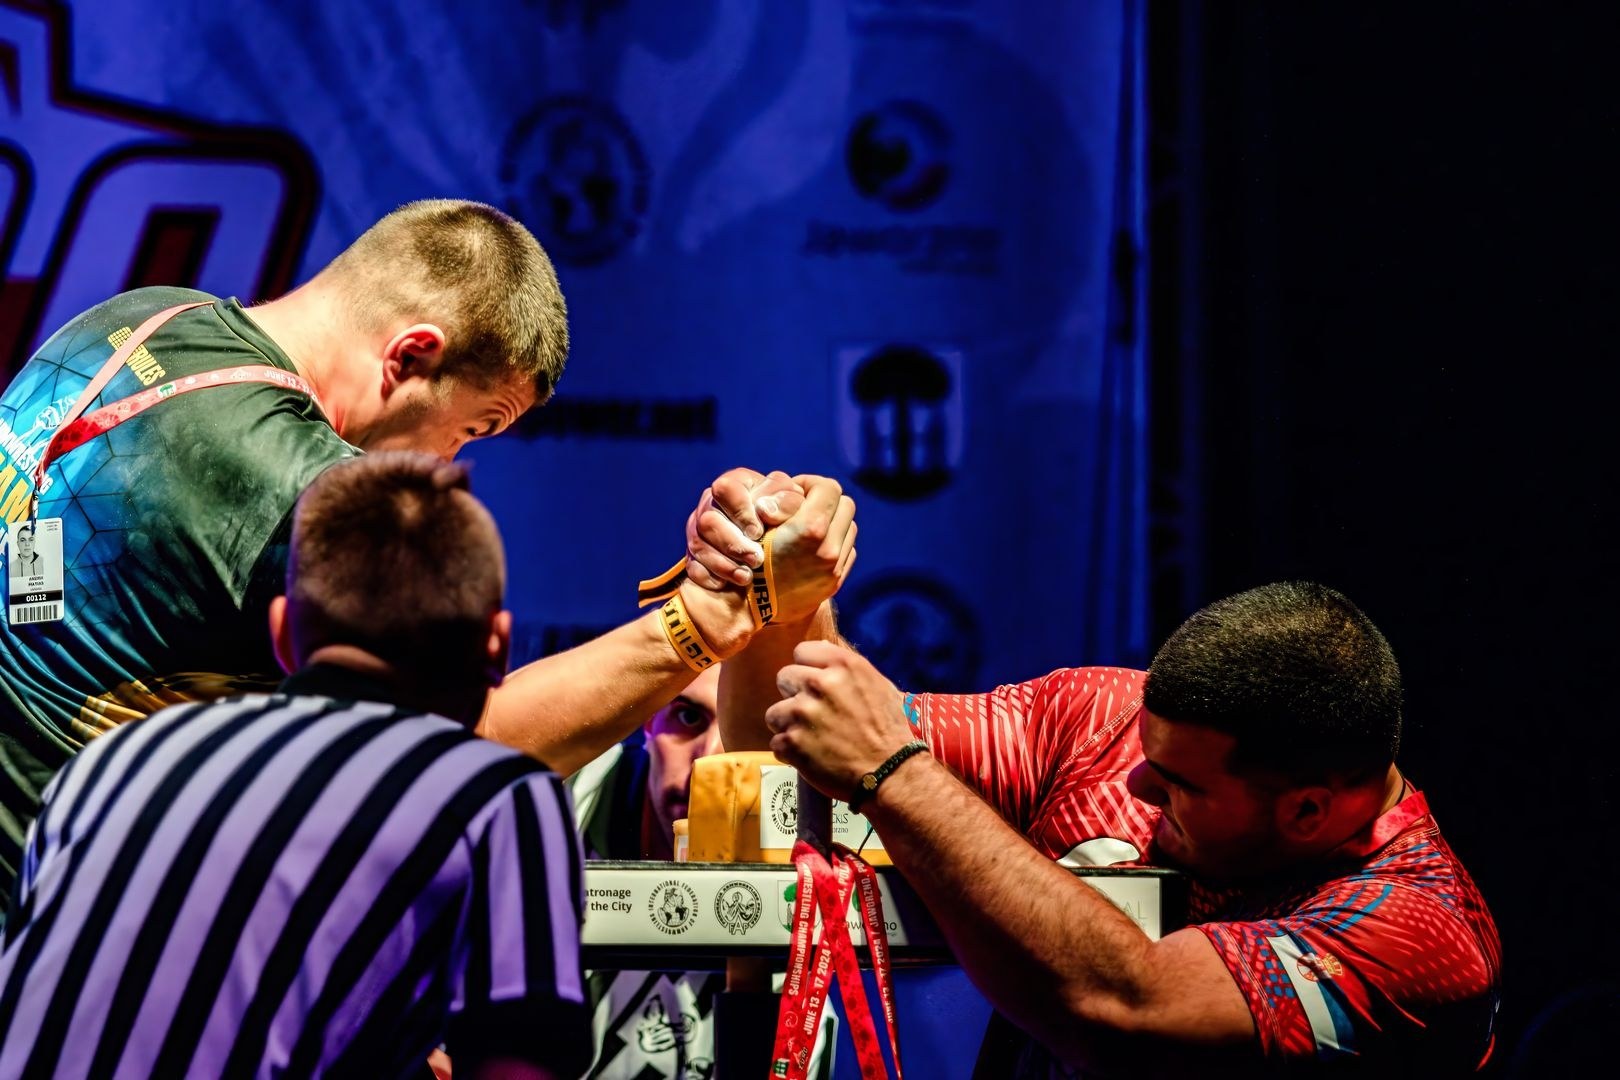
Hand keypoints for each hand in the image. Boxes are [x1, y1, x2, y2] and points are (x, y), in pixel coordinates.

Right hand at [686, 469, 805, 588]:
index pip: (725, 489)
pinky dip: (708, 576)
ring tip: (746, 577)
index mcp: (737, 484)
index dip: (740, 511)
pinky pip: (692, 566)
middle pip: (707, 520)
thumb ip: (787, 502)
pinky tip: (726, 584)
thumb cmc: (788, 522)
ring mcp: (699, 528)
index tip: (758, 532)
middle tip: (756, 560)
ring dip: (723, 564)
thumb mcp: (795, 508)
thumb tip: (764, 510)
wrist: (780, 553)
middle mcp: (712, 503)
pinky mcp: (694, 554)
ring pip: (698, 544)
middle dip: (732, 543)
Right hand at [759, 475, 856, 623]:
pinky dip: (835, 543)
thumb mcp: (758, 524)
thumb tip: (798, 489)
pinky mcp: (836, 581)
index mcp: (810, 529)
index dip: (810, 483)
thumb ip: (783, 502)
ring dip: (833, 521)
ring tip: (809, 526)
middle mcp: (829, 549)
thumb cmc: (747, 558)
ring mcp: (835, 567)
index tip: (795, 490)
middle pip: (846, 505)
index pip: (829, 487)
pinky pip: (847, 549)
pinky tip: (813, 547)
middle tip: (805, 506)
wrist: (750, 606)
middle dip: (826, 500)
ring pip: (850, 527)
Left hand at [765, 640, 910, 799]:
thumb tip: (819, 648)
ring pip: (775, 712)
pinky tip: (811, 756)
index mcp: (842, 666)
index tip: (815, 685)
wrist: (891, 772)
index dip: (808, 669)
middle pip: (784, 678)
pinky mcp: (792, 742)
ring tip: (811, 738)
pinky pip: (776, 742)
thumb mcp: (877, 685)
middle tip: (813, 714)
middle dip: (795, 695)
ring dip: (789, 725)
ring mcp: (802, 714)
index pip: (802, 652)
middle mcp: (819, 684)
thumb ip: (845, 667)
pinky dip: (791, 752)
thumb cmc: (888, 730)